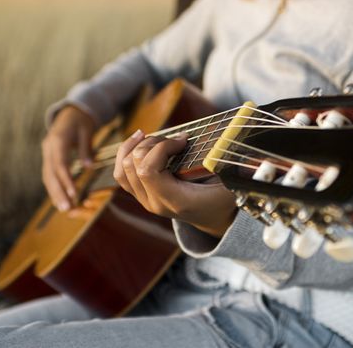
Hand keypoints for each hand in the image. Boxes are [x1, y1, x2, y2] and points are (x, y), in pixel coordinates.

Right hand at [41, 106, 95, 210]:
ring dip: (55, 193)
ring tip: (64, 209)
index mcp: (57, 140)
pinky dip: (54, 188)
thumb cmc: (81, 120)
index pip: (60, 164)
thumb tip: (89, 167)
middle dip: (58, 192)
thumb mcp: (86, 130)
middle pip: (51, 174)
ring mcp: (46, 152)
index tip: (74, 194)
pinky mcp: (48, 157)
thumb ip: (86, 148)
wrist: (70, 111)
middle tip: (66, 209)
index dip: (66, 180)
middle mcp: (48, 148)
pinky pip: (49, 175)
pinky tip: (60, 200)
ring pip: (48, 176)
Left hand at [113, 130, 237, 237]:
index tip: (184, 139)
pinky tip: (139, 140)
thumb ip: (227, 166)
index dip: (161, 147)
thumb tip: (231, 145)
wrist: (213, 217)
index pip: (148, 170)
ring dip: (135, 146)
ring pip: (123, 169)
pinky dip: (126, 154)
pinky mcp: (141, 195)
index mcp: (175, 201)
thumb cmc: (223, 197)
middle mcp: (155, 203)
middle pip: (135, 165)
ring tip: (151, 135)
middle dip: (152, 144)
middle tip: (174, 139)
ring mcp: (145, 201)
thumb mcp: (231, 183)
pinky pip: (122, 174)